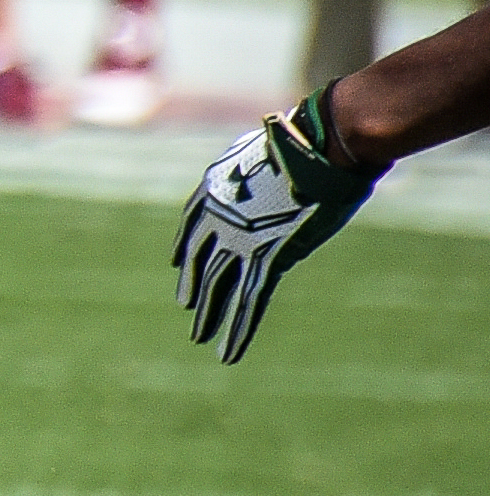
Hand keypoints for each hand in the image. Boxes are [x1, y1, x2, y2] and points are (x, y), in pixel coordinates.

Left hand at [174, 86, 385, 363]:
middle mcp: (220, 220)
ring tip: (198, 339)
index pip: (191, 226)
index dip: (185, 248)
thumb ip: (262, 166)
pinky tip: (227, 353)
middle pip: (202, 262)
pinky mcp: (269, 258)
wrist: (319, 145)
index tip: (178, 263)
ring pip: (219, 288)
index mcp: (215, 191)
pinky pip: (248, 302)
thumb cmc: (303, 142)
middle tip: (189, 311)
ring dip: (210, 317)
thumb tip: (273, 152)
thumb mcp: (270, 151)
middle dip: (196, 289)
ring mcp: (241, 241)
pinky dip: (239, 330)